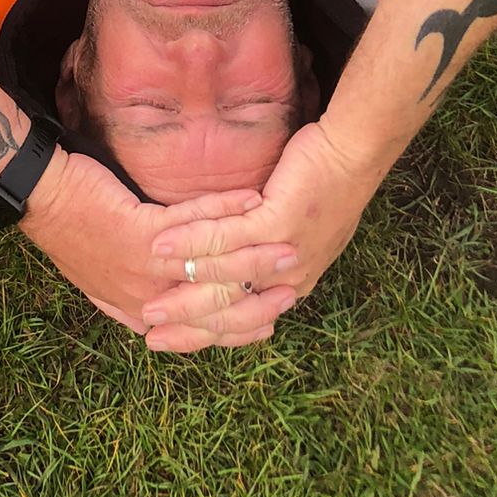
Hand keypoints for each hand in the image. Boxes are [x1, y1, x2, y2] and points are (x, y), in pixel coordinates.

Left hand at [21, 148, 299, 344]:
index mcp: (142, 312)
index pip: (205, 329)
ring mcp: (145, 271)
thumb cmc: (74, 228)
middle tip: (297, 273)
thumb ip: (133, 297)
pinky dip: (226, 207)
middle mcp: (147, 300)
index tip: (277, 312)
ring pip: (215, 261)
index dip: (244, 323)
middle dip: (262, 288)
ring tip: (286, 229)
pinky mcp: (142, 236)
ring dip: (255, 244)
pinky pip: (197, 223)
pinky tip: (251, 194)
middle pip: (219, 302)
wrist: (44, 197)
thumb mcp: (104, 276)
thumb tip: (159, 309)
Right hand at [141, 121, 379, 352]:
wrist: (350, 156)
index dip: (203, 333)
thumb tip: (240, 263)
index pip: (239, 322)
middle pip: (226, 311)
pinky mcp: (275, 224)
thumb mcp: (296, 232)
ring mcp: (281, 255)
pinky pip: (223, 238)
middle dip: (184, 324)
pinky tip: (161, 243)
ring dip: (179, 289)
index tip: (169, 340)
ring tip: (146, 295)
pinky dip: (189, 242)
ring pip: (221, 279)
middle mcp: (287, 281)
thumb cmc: (323, 186)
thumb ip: (268, 254)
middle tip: (148, 331)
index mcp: (290, 287)